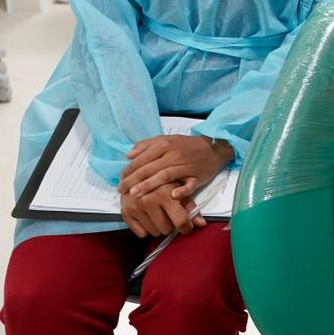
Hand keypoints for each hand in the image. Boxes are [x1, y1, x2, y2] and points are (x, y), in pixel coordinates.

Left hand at [119, 134, 233, 199]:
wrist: (213, 148)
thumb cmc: (186, 146)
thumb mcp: (166, 139)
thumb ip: (146, 145)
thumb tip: (128, 155)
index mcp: (165, 144)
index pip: (143, 158)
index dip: (129, 169)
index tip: (120, 179)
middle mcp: (174, 154)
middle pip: (151, 168)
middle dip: (134, 180)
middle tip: (121, 190)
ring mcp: (187, 166)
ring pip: (166, 176)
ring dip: (150, 185)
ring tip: (135, 194)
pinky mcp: (198, 177)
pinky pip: (190, 184)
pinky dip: (182, 190)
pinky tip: (172, 195)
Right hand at [120, 182, 206, 237]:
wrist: (139, 171)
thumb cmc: (164, 180)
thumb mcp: (180, 187)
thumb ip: (191, 206)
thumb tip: (202, 224)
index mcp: (164, 193)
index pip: (180, 220)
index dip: (187, 228)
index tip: (187, 228)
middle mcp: (148, 200)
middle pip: (167, 229)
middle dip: (171, 224)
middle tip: (169, 214)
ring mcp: (135, 207)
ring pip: (154, 232)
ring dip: (158, 226)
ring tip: (158, 213)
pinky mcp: (125, 212)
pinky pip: (141, 233)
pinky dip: (146, 228)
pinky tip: (148, 216)